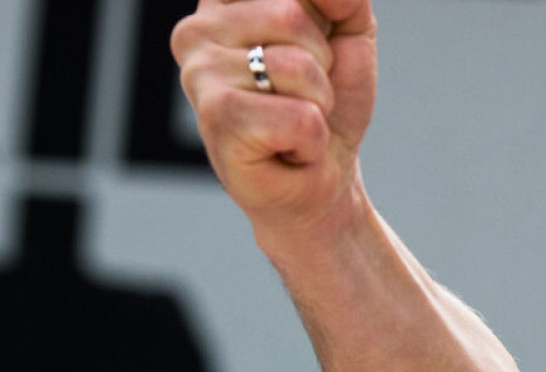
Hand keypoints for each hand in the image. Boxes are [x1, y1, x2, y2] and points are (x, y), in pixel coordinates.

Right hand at [171, 0, 376, 229]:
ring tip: (296, 121)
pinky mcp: (217, 118)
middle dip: (322, 63)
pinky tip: (288, 148)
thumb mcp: (348, 34)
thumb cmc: (327, 105)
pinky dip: (312, 139)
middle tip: (305, 95)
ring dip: (318, 102)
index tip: (317, 47)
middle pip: (292, 14)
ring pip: (297, 66)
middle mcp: (198, 29)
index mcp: (224, 1)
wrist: (324, 180)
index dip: (315, 16)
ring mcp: (200, 73)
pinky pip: (300, 116)